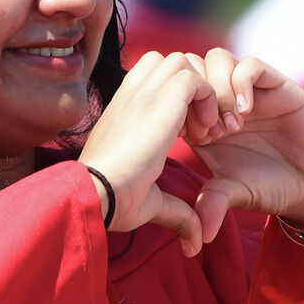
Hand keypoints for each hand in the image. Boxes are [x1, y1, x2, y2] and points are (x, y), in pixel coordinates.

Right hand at [79, 50, 219, 254]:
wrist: (95, 195)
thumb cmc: (111, 203)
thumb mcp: (149, 204)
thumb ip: (177, 213)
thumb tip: (194, 242)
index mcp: (124, 111)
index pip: (155, 78)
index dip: (180, 100)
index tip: (191, 138)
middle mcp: (132, 96)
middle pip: (170, 61)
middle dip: (195, 89)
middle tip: (203, 131)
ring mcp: (143, 94)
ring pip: (184, 62)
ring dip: (204, 92)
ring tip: (206, 131)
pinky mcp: (159, 101)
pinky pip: (196, 78)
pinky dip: (208, 99)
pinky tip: (204, 134)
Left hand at [187, 48, 303, 244]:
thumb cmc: (271, 188)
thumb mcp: (234, 194)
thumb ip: (212, 203)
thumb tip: (197, 235)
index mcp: (203, 121)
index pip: (176, 92)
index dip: (175, 108)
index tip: (188, 138)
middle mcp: (222, 100)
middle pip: (191, 68)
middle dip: (195, 96)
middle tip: (208, 132)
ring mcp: (248, 90)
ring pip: (217, 59)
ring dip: (217, 90)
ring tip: (230, 126)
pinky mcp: (275, 85)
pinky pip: (249, 65)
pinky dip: (241, 84)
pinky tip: (247, 113)